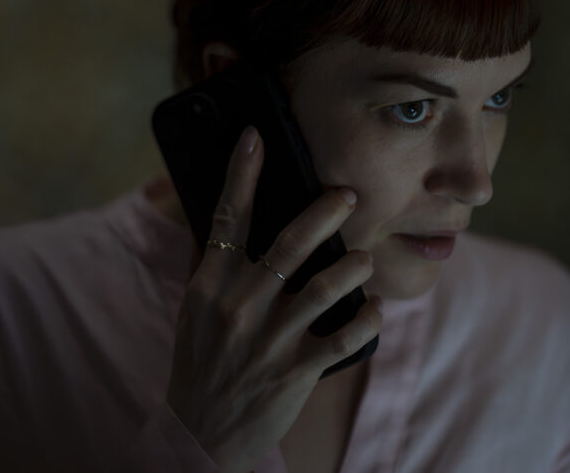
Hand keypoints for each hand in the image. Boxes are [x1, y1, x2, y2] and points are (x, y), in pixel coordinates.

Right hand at [166, 126, 382, 471]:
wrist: (199, 433)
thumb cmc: (200, 363)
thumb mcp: (194, 310)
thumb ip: (214, 267)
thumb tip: (227, 217)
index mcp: (209, 285)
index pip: (226, 217)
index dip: (241, 173)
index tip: (255, 137)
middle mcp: (237, 306)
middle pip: (288, 245)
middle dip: (323, 214)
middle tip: (348, 195)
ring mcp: (268, 341)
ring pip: (324, 288)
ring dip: (353, 266)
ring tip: (364, 256)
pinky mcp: (294, 372)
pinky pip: (343, 339)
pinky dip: (365, 321)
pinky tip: (375, 309)